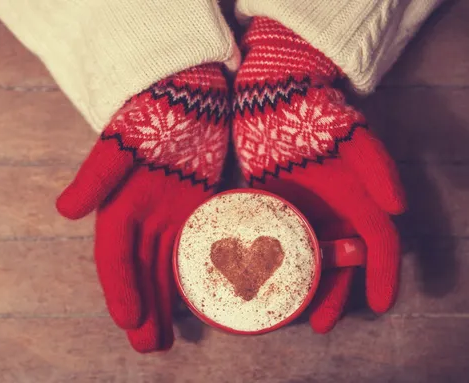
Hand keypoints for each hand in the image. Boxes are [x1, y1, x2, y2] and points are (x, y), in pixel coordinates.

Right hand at [56, 64, 228, 350]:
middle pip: (139, 271)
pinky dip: (190, 280)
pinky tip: (199, 304)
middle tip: (150, 347)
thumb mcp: (123, 139)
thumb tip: (64, 210)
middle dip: (143, 309)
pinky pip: (191, 253)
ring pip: (163, 269)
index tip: (128, 320)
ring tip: (166, 341)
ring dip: (163, 304)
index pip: (115, 254)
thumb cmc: (154, 112)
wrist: (190, 91)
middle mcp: (141, 217)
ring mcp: (169, 217)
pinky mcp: (197, 211)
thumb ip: (98, 173)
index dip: (120, 286)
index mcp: (119, 204)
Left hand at [233, 18, 405, 332]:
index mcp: (358, 200)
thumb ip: (377, 166)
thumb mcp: (352, 135)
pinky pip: (278, 244)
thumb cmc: (316, 117)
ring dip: (304, 288)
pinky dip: (275, 265)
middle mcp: (334, 212)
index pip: (378, 245)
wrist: (273, 100)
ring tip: (290, 314)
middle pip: (340, 262)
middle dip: (334, 294)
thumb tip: (399, 208)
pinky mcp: (274, 210)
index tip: (380, 305)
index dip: (383, 275)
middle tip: (320, 324)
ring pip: (308, 259)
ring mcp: (303, 213)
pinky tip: (261, 284)